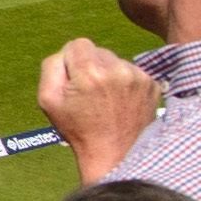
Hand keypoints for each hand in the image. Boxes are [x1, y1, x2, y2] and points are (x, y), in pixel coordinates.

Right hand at [36, 39, 163, 172]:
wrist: (114, 156)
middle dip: (91, 67)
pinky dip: (125, 83)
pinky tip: (121, 102)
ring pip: (116, 61)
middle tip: (89, 95)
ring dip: (109, 74)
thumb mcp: (48, 100)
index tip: (74, 83)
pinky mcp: (153, 85)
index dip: (71, 62)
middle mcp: (117, 70)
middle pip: (98, 51)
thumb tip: (67, 53)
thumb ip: (52, 66)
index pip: (77, 44)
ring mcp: (139, 77)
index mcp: (90, 72)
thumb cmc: (78, 130)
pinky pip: (133, 72)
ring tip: (107, 101)